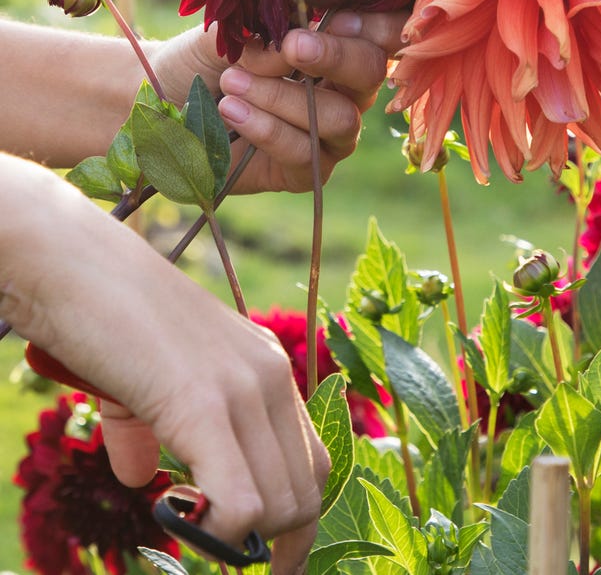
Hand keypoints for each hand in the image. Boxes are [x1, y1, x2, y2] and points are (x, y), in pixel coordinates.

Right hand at [0, 156, 329, 573]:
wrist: (77, 265)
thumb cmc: (107, 321)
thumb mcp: (146, 383)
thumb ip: (153, 432)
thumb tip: (144, 481)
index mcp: (268, 371)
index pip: (314, 465)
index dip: (292, 520)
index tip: (256, 553)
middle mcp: (271, 377)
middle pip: (307, 492)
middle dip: (274, 544)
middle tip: (227, 561)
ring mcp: (244, 388)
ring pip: (280, 506)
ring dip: (242, 543)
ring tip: (196, 539)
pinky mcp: (203, 404)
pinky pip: (239, 500)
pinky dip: (217, 532)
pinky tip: (177, 520)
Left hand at [154, 12, 406, 192]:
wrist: (164, 100)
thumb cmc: (205, 58)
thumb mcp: (232, 33)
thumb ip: (266, 33)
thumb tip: (292, 44)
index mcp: (337, 47)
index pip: (383, 34)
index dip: (375, 26)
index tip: (336, 17)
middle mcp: (344, 91)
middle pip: (371, 73)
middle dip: (336, 57)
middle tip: (293, 46)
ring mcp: (329, 135)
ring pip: (340, 118)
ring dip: (284, 98)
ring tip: (231, 83)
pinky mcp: (305, 172)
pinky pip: (306, 154)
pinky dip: (268, 130)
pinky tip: (233, 112)